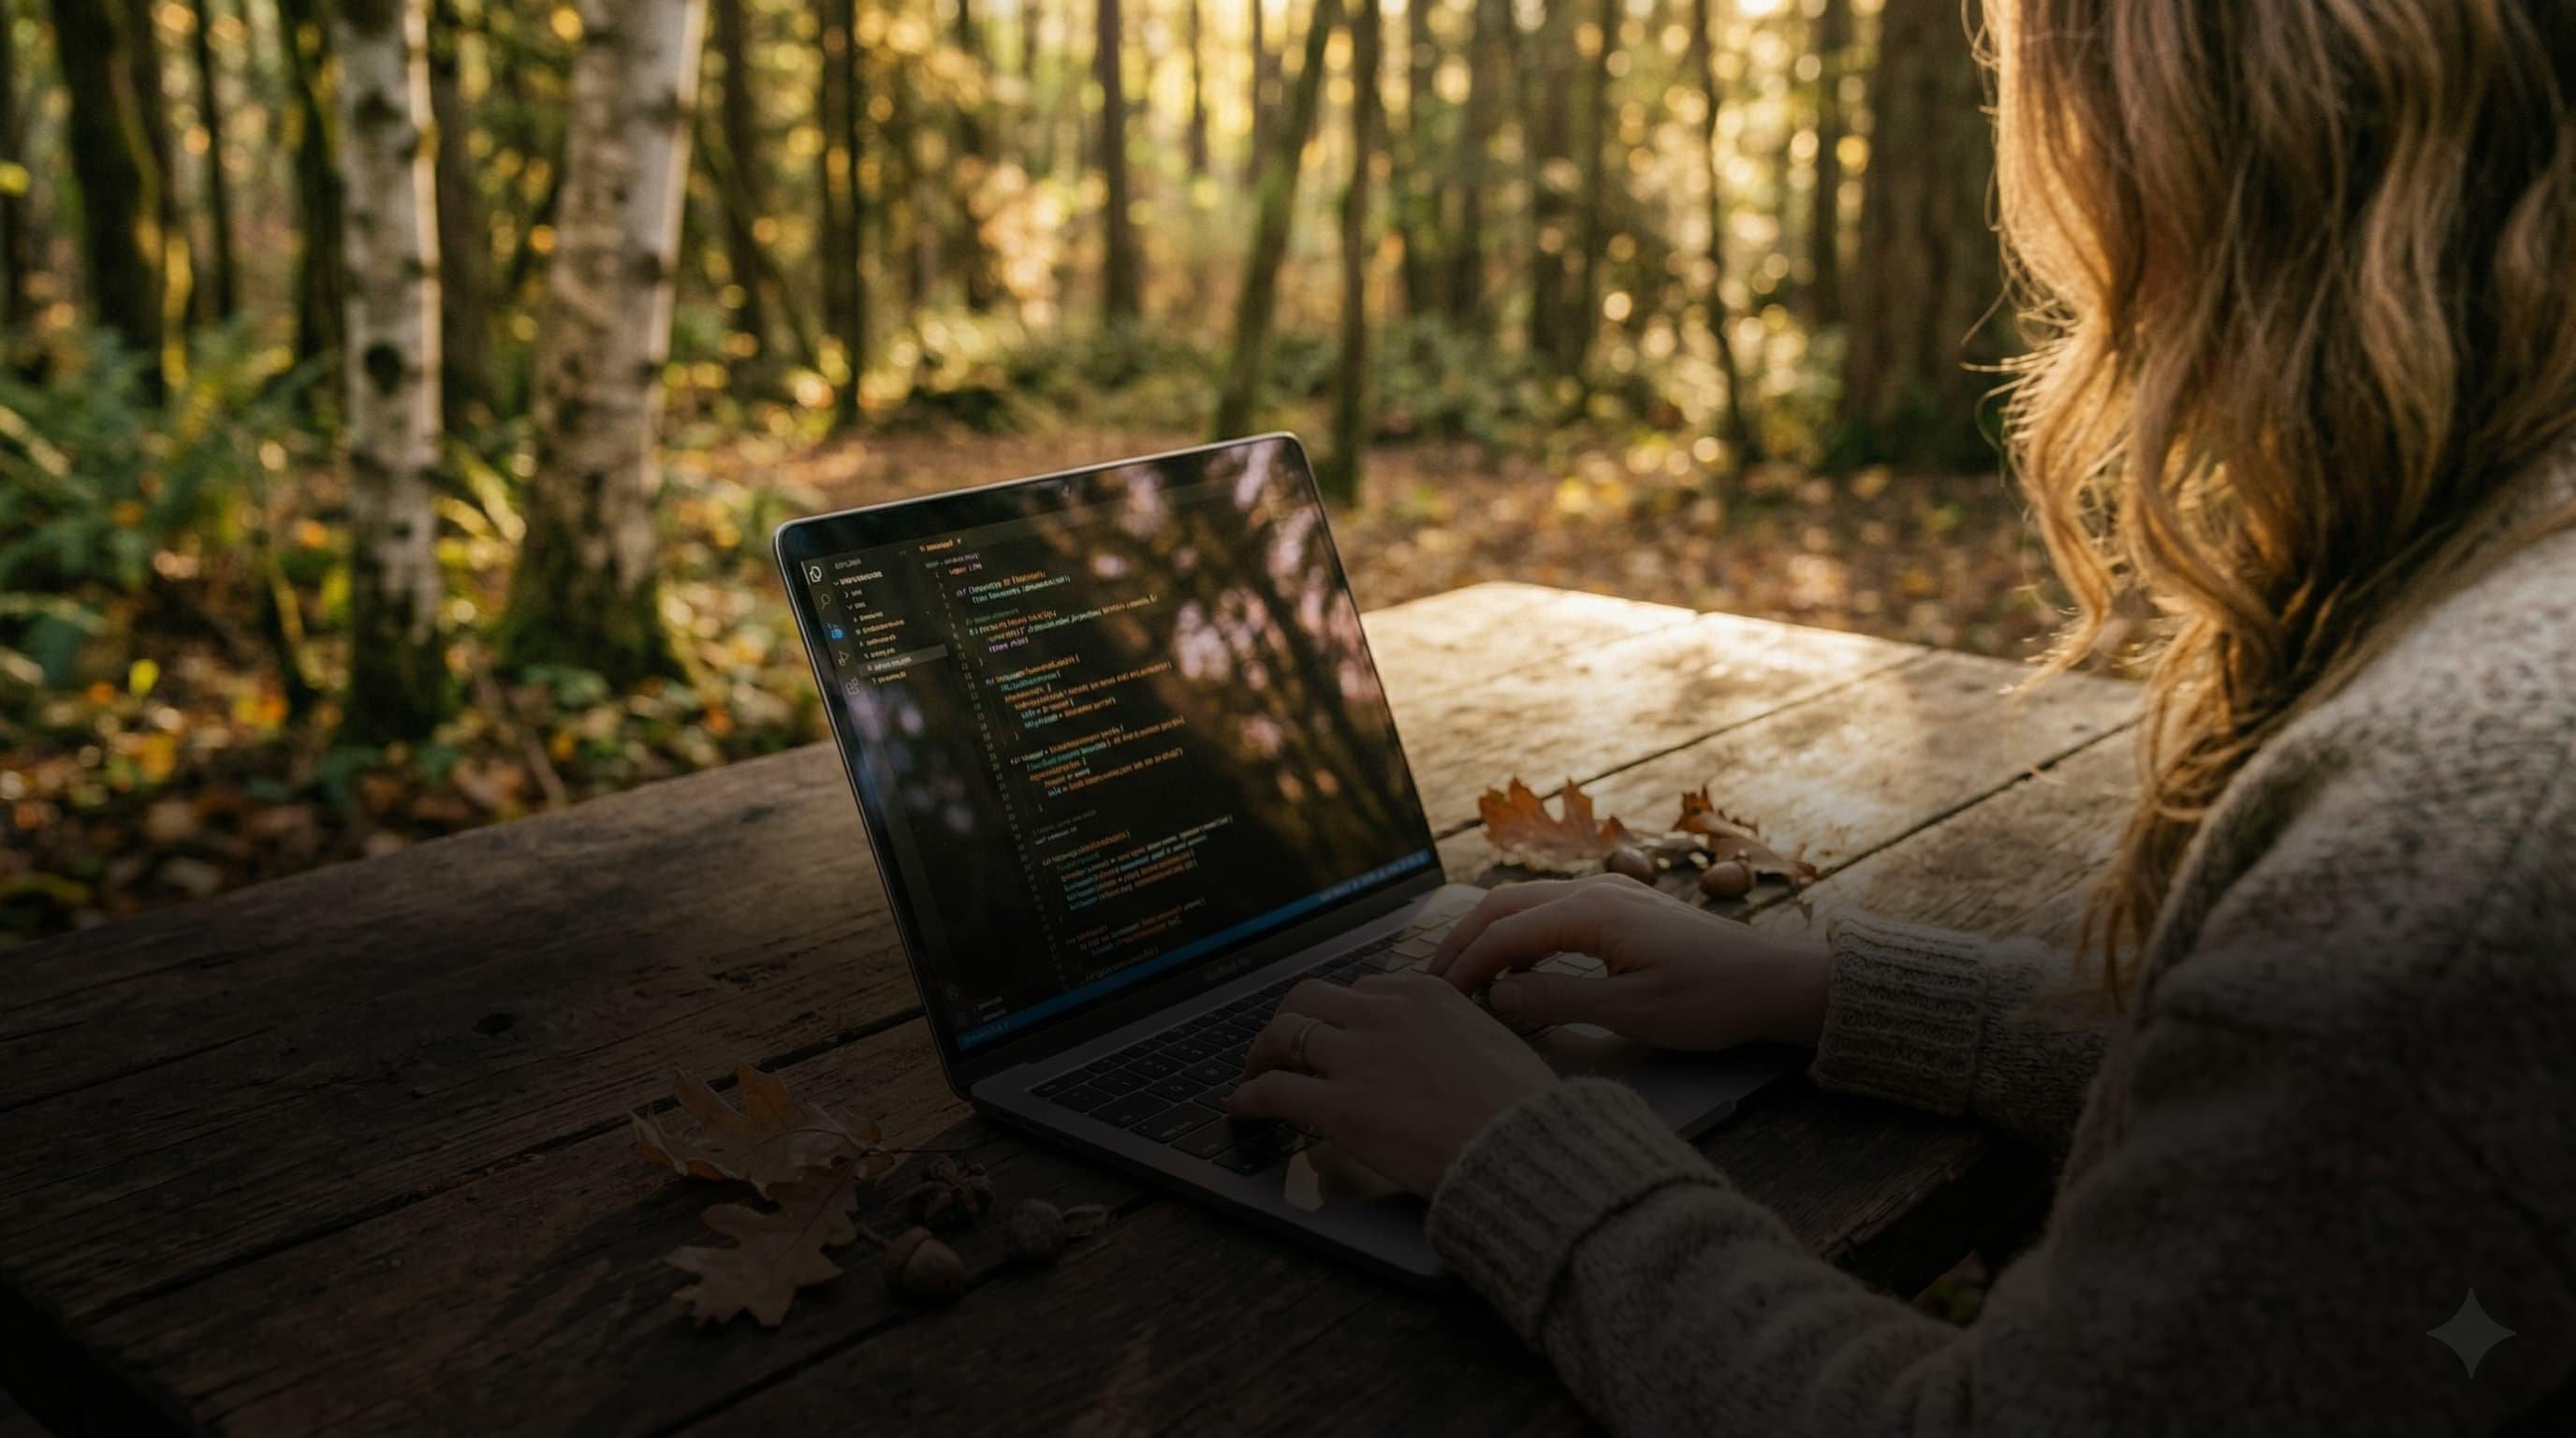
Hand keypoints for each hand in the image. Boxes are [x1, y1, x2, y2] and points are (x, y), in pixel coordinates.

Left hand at [1229, 974, 1558, 1196]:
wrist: (1525, 1148)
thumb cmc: (1524, 1108)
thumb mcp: (1493, 1042)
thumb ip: (1455, 1033)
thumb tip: (1442, 1049)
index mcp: (1426, 994)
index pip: (1364, 987)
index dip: (1341, 1015)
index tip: (1335, 1035)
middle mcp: (1386, 1013)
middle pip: (1310, 997)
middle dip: (1290, 1021)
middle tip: (1281, 1048)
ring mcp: (1358, 1057)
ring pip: (1283, 1033)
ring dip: (1260, 1054)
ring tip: (1252, 1075)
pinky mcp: (1339, 1105)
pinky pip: (1274, 1089)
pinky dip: (1249, 1097)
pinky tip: (1241, 1110)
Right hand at [1427, 874, 1831, 1050]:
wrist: (1774, 982)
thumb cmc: (1709, 1001)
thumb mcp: (1630, 1012)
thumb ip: (1556, 1001)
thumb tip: (1496, 999)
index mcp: (1591, 912)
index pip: (1502, 934)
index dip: (1463, 967)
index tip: (1435, 1001)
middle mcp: (1594, 890)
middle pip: (1503, 906)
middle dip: (1462, 942)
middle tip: (1432, 985)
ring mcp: (1610, 893)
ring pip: (1526, 903)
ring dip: (1489, 936)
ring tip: (1464, 978)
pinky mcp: (1624, 906)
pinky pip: (1552, 910)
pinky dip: (1520, 935)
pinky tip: (1518, 971)